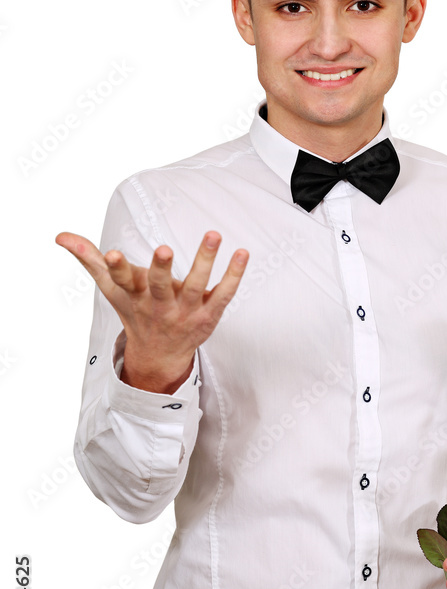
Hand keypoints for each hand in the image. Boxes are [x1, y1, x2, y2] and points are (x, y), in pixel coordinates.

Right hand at [55, 230, 248, 392]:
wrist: (160, 354)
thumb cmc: (135, 311)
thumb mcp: (112, 288)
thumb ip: (90, 260)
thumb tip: (61, 236)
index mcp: (135, 296)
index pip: (122, 281)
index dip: (116, 267)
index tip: (112, 252)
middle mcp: (159, 305)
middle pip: (159, 287)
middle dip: (161, 269)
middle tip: (163, 249)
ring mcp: (186, 311)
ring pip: (197, 286)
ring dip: (205, 260)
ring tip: (213, 233)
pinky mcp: (209, 315)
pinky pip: (224, 294)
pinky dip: (234, 275)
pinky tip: (242, 253)